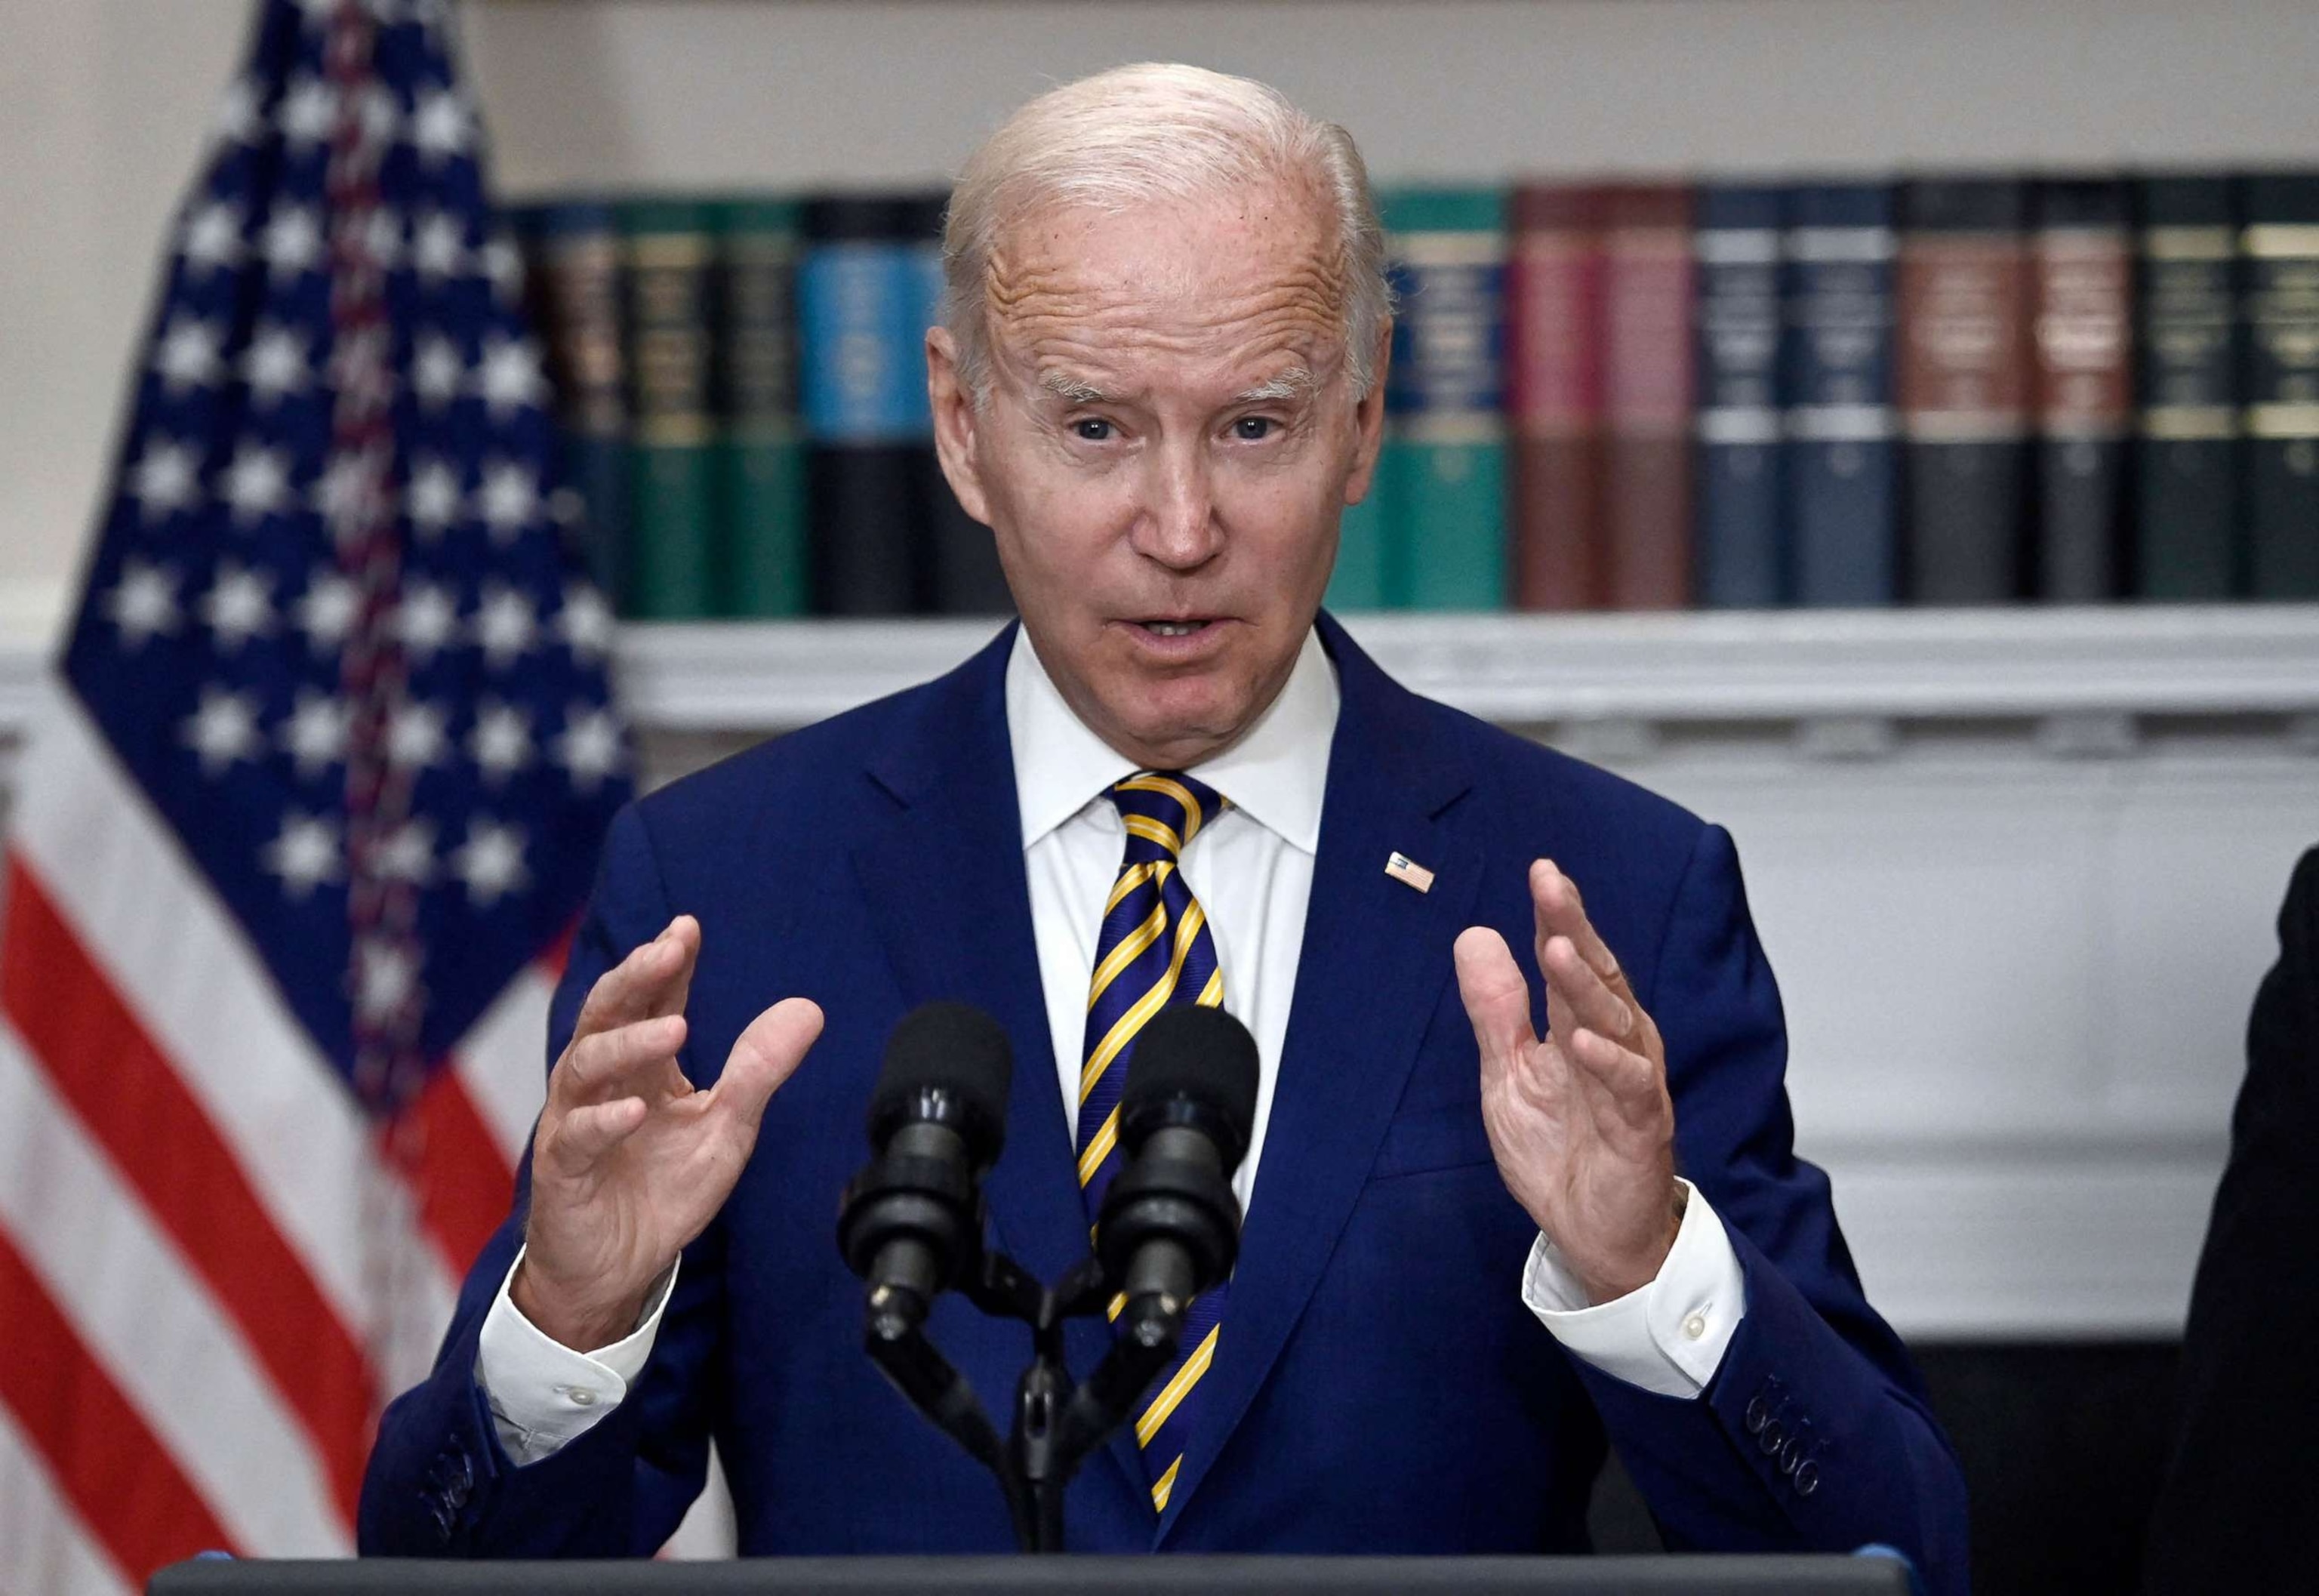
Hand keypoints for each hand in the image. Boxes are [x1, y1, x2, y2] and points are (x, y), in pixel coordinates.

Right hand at [512, 915, 822, 1349]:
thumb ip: (758, 1069)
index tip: (688, 929)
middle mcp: (602, 1082)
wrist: (616, 1269)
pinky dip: (605, 1120)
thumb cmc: (662, 1191)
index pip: (651, 1000)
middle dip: (636, 977)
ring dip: (630, 1043)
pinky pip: (576, 1136)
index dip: (667, 964)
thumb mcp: (726, 1127)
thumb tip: (807, 1008)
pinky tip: (637, 1110)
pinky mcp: (561, 1169)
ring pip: (586, 1064)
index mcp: (641, 1065)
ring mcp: (575, 1121)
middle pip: (607, 1013)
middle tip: (669, 950)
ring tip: (675, 1029)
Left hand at [1455, 859, 1678, 1303]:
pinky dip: (1608, 1063)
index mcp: (1579, 1025)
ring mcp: (1631, 1082)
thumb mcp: (1507, 1074)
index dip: (1557, 917)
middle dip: (1574, 928)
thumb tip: (1475, 935)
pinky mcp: (1641, 1128)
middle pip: (1596, 976)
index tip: (1542, 870)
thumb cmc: (1558, 1149)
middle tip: (1551, 884)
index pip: (1569, 959)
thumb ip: (1496, 1010)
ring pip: (1613, 1022)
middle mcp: (1613, 1043)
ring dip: (1586, 986)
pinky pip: (1630, 1088)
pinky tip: (1583, 1042)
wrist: (1588, 1231)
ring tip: (1558, 949)